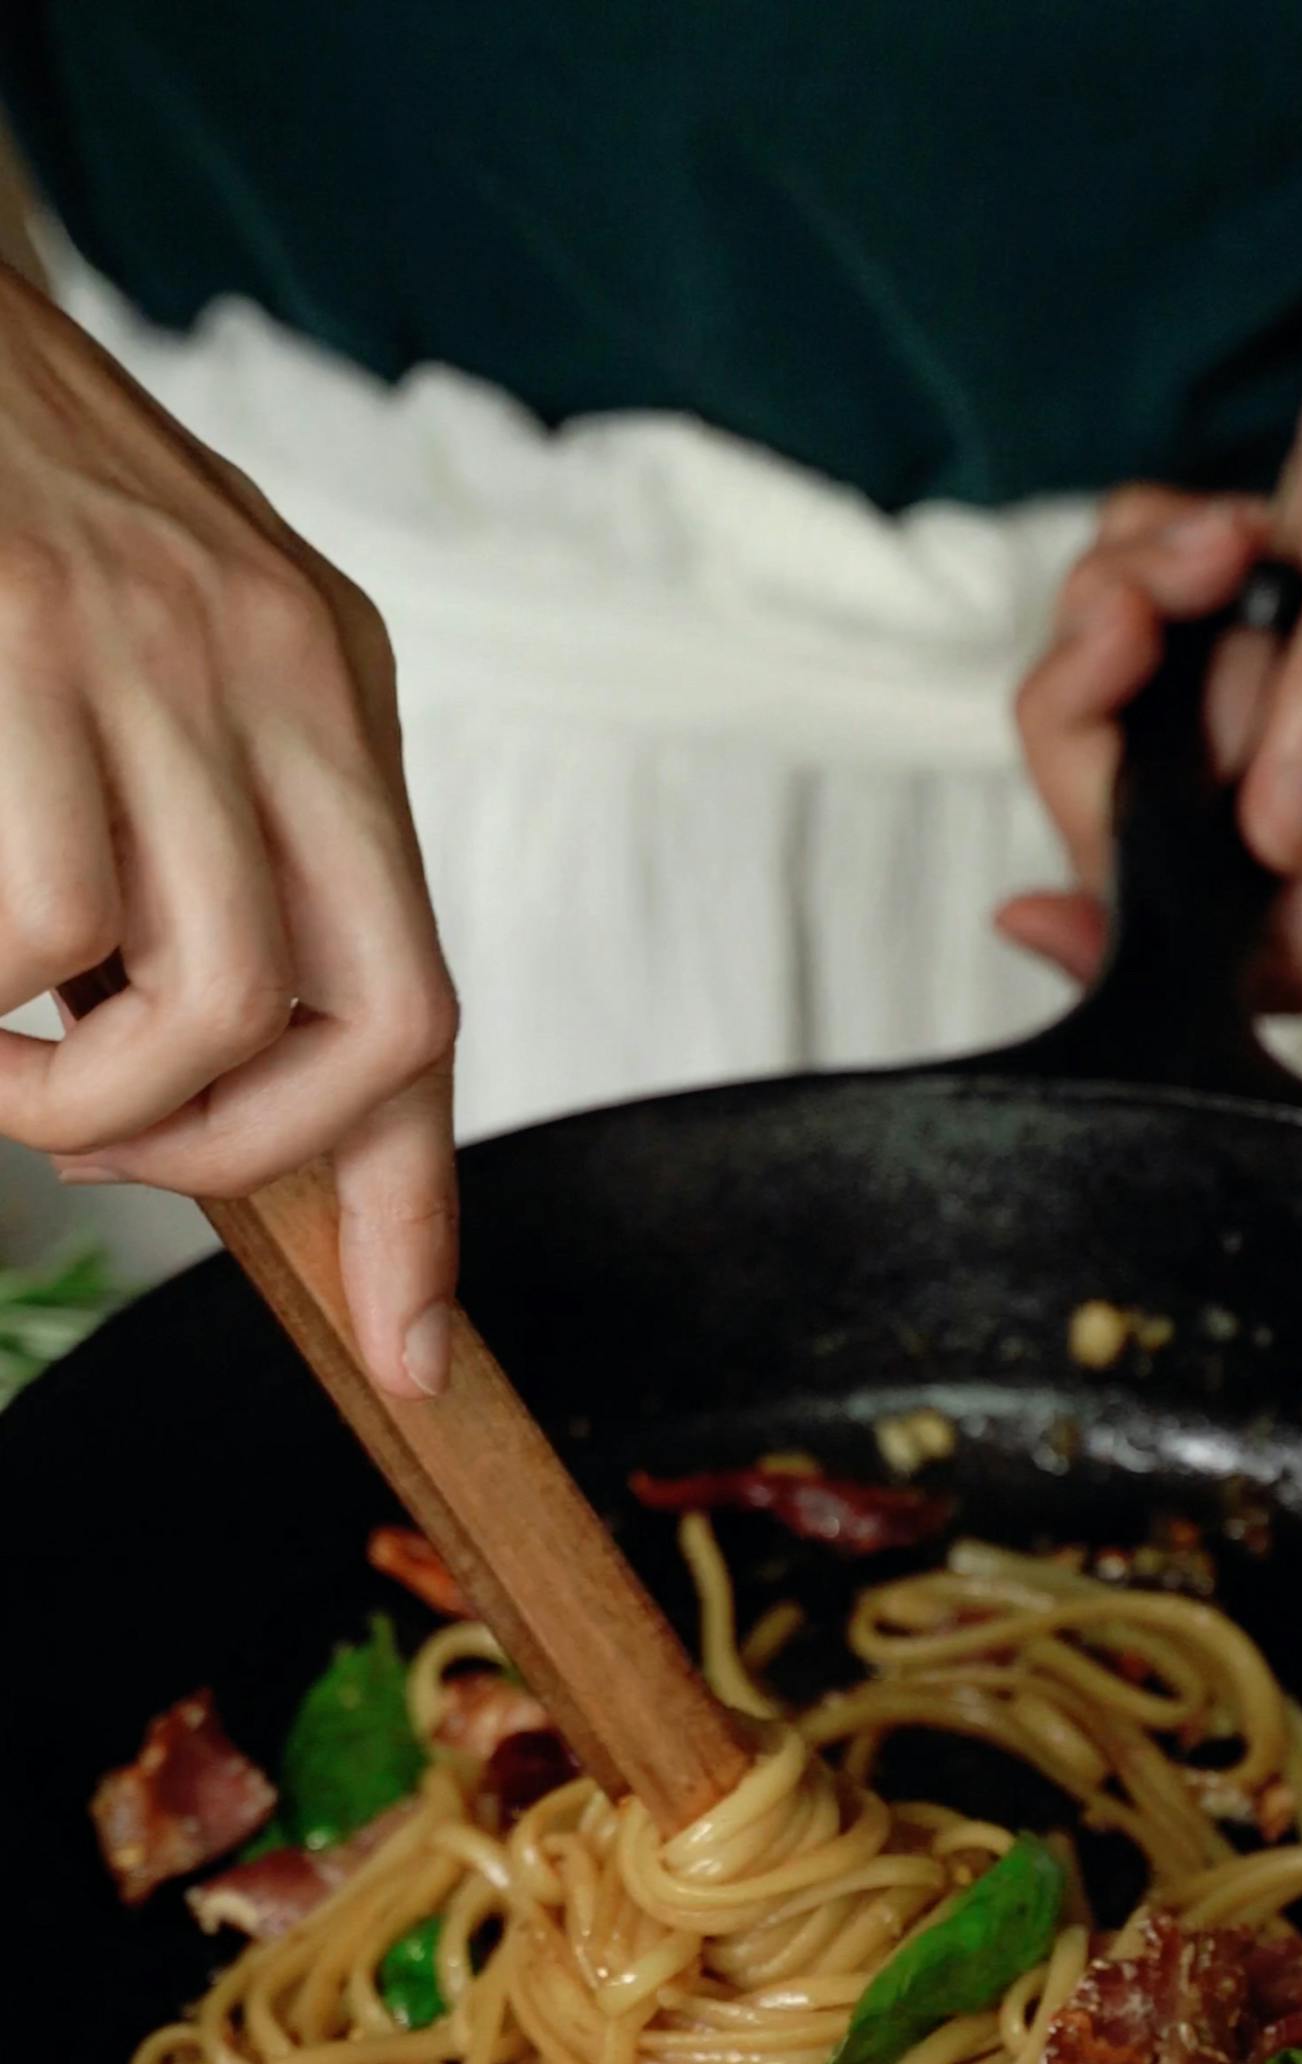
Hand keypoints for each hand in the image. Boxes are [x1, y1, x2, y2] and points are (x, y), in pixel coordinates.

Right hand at [0, 268, 457, 1393]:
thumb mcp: (160, 660)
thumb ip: (216, 843)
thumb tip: (222, 1077)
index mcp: (330, 693)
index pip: (417, 999)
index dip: (416, 1207)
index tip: (409, 1352)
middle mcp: (285, 674)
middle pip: (375, 1027)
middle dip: (244, 1161)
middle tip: (106, 1146)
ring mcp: (160, 650)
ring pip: (205, 1003)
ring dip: (91, 1100)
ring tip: (5, 1054)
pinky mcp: (28, 631)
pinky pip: (42, 927)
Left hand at [1003, 129, 1301, 1011]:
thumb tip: (1287, 838)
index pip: (1272, 958)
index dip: (1146, 953)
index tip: (1043, 902)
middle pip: (1154, 844)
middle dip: (1104, 727)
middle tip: (1149, 608)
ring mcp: (1295, 711)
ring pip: (1131, 735)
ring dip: (1120, 627)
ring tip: (1207, 540)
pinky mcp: (1262, 643)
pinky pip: (1144, 652)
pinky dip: (1142, 580)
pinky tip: (1210, 525)